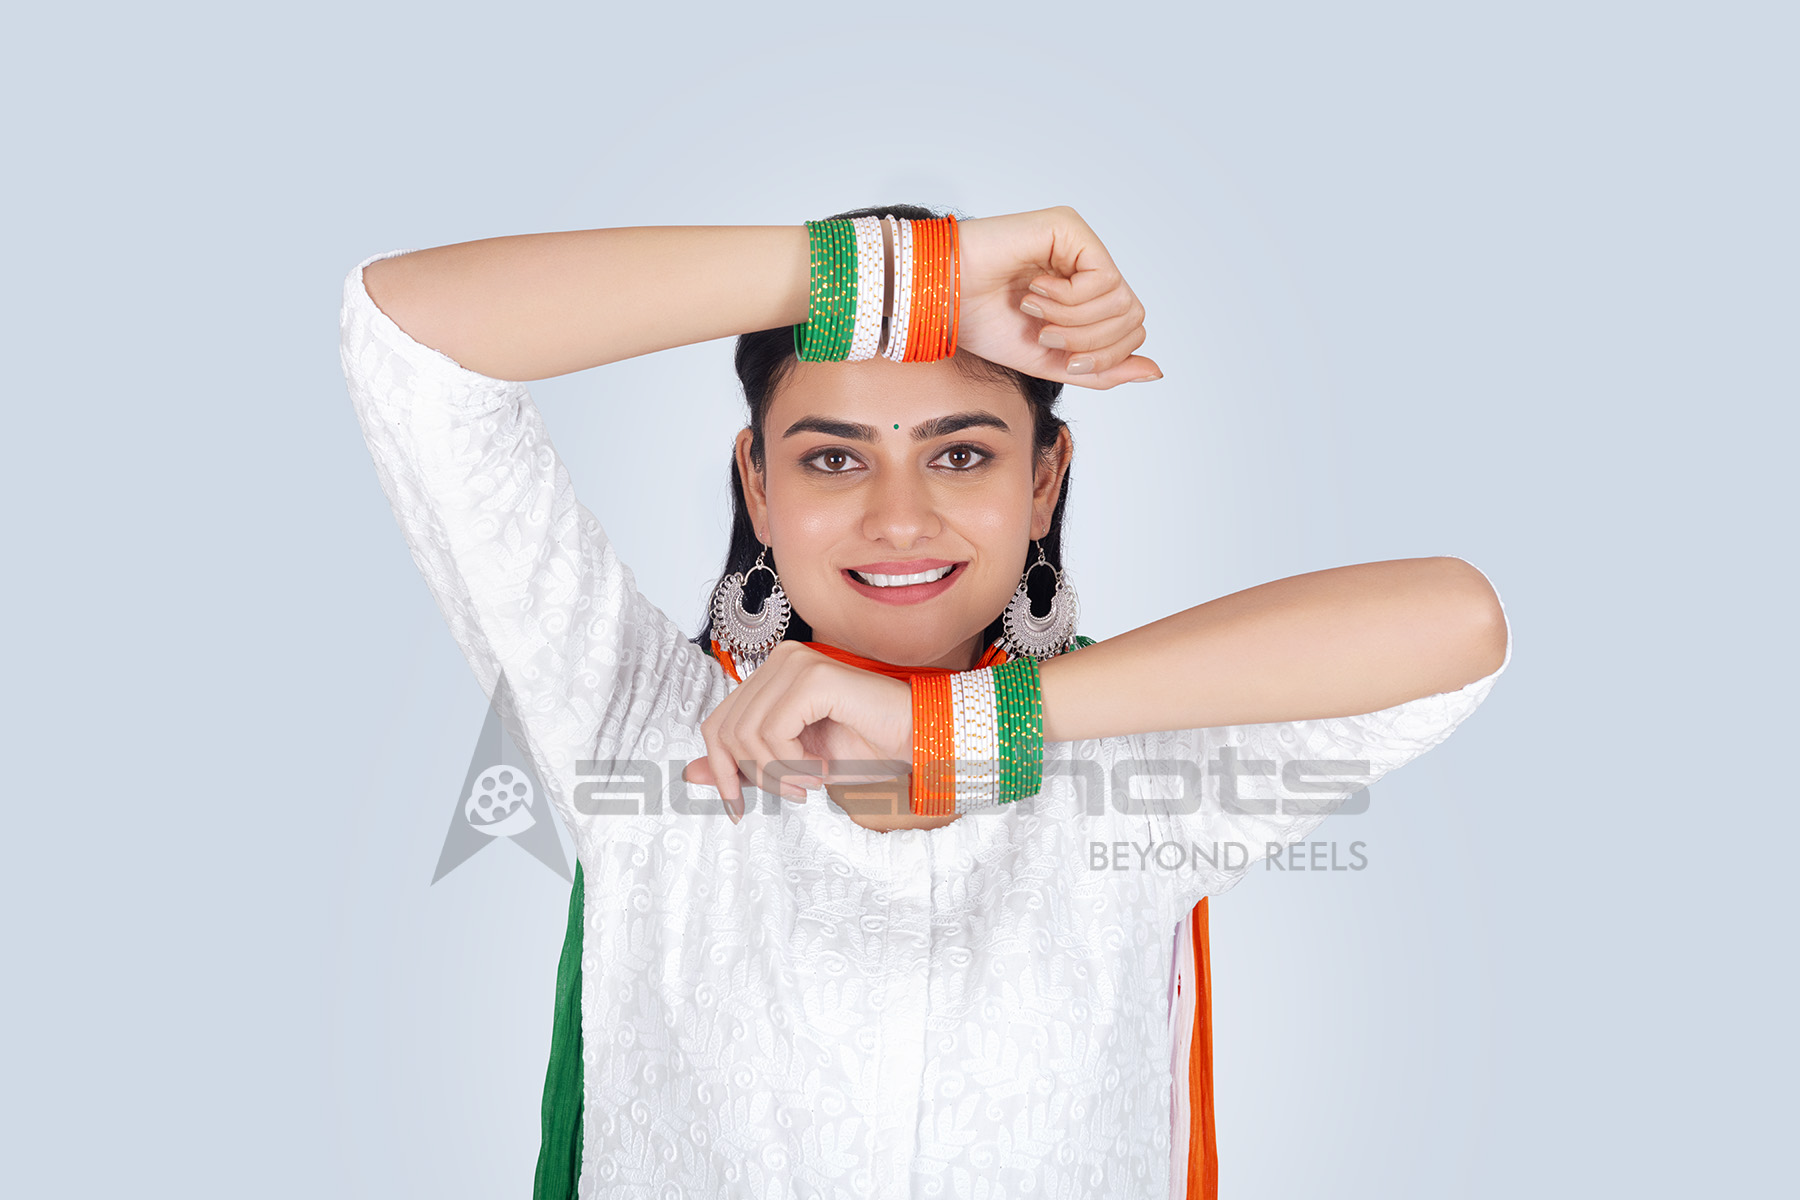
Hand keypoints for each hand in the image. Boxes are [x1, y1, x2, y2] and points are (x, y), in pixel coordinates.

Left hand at [680, 641, 914, 822]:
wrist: (917, 741)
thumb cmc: (866, 748)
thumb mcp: (793, 765)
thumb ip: (745, 764)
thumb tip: (689, 773)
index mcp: (770, 676)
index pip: (716, 724)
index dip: (720, 771)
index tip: (737, 809)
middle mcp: (779, 661)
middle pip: (726, 731)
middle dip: (756, 777)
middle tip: (796, 793)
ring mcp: (795, 663)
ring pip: (747, 734)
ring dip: (779, 773)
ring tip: (813, 782)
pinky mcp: (813, 677)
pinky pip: (774, 731)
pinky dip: (793, 762)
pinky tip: (822, 770)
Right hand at [954, 205, 1160, 388]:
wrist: (940, 298)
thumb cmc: (982, 323)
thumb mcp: (1052, 360)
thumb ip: (1102, 369)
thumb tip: (1155, 371)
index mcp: (1085, 293)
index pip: (1131, 331)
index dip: (1104, 356)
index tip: (1062, 357)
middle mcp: (1088, 263)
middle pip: (1132, 317)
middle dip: (1091, 341)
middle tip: (1045, 333)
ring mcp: (1081, 242)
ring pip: (1121, 300)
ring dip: (1074, 319)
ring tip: (1034, 310)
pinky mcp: (1070, 227)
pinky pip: (1102, 277)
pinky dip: (1069, 299)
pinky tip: (1034, 290)